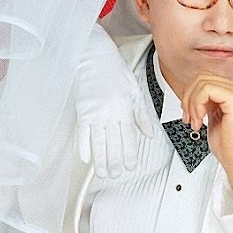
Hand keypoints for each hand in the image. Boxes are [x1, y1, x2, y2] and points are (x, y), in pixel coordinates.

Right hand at [77, 24, 155, 177]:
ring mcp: (95, 112)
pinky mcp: (82, 110)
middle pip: (113, 143)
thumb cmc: (115, 71)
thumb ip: (142, 115)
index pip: (129, 136)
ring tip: (102, 172)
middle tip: (116, 174)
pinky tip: (86, 158)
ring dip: (100, 159)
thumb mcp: (134, 91)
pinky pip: (83, 133)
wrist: (94, 57)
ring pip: (98, 142)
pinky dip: (84, 147)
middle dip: (115, 162)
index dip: (130, 154)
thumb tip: (149, 134)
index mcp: (125, 107)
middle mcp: (110, 112)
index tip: (131, 166)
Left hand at [180, 72, 232, 205]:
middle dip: (188, 97)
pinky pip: (206, 89)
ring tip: (195, 121)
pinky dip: (196, 104)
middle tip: (189, 117)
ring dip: (191, 102)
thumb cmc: (230, 145)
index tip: (188, 113)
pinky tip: (200, 120)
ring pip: (202, 82)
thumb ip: (206, 100)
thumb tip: (190, 90)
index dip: (190, 94)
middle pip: (202, 76)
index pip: (205, 77)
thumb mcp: (213, 115)